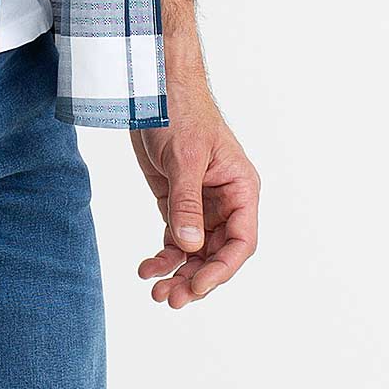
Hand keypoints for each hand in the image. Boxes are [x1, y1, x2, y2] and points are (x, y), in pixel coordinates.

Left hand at [130, 87, 258, 307]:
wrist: (152, 88)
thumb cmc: (180, 112)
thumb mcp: (184, 159)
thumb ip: (187, 204)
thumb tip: (189, 248)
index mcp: (241, 189)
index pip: (241, 241)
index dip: (222, 269)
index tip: (198, 287)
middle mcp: (225, 202)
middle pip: (217, 254)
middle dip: (196, 279)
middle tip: (171, 299)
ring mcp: (200, 205)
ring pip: (194, 252)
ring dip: (178, 274)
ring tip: (157, 294)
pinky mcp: (176, 203)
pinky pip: (174, 240)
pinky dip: (162, 257)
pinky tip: (146, 270)